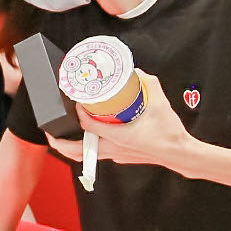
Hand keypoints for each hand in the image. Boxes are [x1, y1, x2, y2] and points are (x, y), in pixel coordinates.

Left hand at [70, 73, 192, 171]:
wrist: (181, 154)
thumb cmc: (170, 134)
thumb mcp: (160, 103)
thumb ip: (148, 84)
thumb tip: (137, 73)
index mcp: (118, 137)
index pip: (88, 127)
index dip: (78, 113)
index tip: (76, 102)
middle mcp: (113, 150)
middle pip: (76, 152)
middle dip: (59, 143)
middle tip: (50, 131)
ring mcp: (116, 156)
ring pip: (85, 155)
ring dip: (72, 146)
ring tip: (63, 133)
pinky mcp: (121, 157)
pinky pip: (98, 153)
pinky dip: (88, 145)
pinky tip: (89, 134)